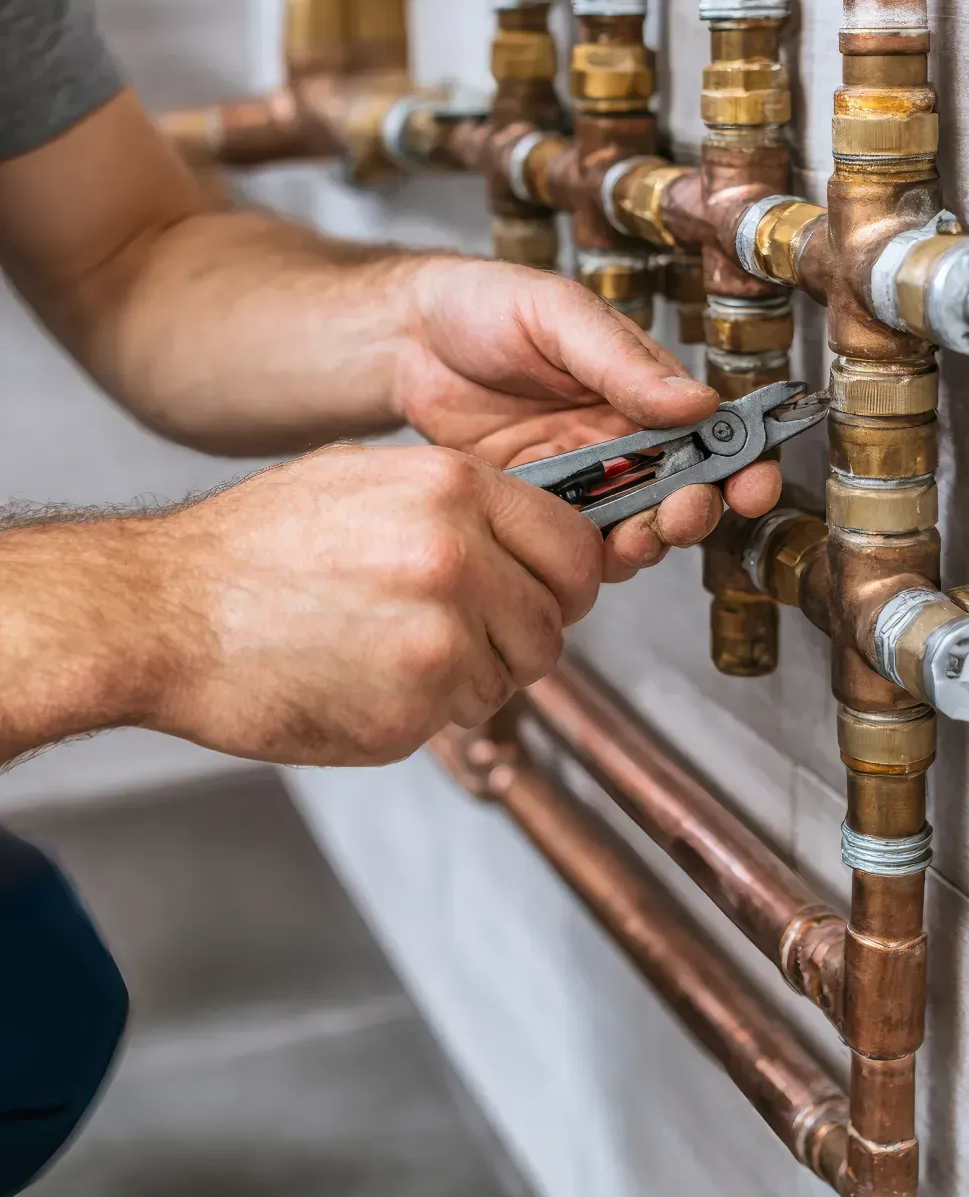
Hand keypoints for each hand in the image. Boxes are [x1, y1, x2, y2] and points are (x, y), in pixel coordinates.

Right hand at [145, 442, 603, 765]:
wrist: (165, 613)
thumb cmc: (254, 547)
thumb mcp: (365, 478)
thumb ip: (456, 502)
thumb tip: (528, 529)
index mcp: (453, 489)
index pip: (575, 547)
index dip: (563, 578)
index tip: (545, 592)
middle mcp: (458, 559)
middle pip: (555, 622)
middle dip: (520, 635)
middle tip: (463, 633)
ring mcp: (439, 640)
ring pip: (513, 676)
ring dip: (472, 677)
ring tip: (392, 652)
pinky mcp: (410, 711)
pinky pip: (458, 719)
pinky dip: (424, 712)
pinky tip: (361, 679)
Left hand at [389, 257, 783, 578]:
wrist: (402, 337)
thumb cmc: (484, 305)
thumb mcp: (559, 315)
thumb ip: (623, 362)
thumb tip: (699, 402)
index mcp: (643, 385)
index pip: (713, 429)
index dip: (743, 462)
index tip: (753, 487)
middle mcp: (622, 436)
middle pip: (681, 489)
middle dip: (694, 511)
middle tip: (685, 514)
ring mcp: (579, 476)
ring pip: (632, 524)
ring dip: (646, 541)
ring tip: (635, 540)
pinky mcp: (534, 506)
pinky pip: (571, 543)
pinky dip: (586, 558)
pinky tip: (582, 556)